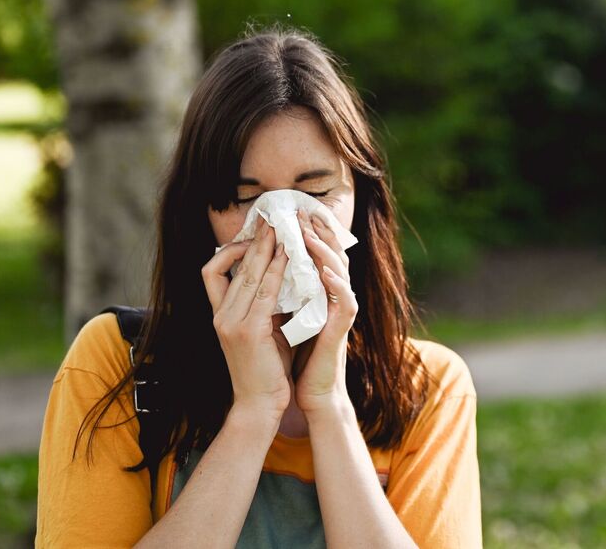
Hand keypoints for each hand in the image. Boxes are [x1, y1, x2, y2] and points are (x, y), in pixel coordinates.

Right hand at [201, 221, 293, 422]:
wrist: (260, 405)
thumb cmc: (266, 370)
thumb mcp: (261, 332)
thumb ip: (264, 307)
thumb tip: (280, 278)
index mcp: (219, 315)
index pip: (212, 271)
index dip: (229, 249)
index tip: (253, 236)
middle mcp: (220, 315)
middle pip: (230, 265)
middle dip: (253, 240)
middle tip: (271, 219)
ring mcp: (230, 322)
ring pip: (247, 273)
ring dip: (267, 248)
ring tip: (283, 230)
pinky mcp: (248, 331)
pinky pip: (264, 291)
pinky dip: (277, 270)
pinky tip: (291, 257)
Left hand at [292, 208, 358, 414]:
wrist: (310, 392)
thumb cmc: (298, 357)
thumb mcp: (285, 318)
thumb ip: (281, 295)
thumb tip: (260, 272)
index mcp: (319, 294)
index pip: (316, 256)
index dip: (307, 234)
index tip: (291, 215)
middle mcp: (333, 299)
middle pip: (332, 255)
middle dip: (318, 233)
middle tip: (303, 212)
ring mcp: (339, 313)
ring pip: (341, 273)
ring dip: (326, 252)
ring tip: (311, 234)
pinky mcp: (342, 330)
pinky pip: (345, 302)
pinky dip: (337, 285)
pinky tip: (326, 272)